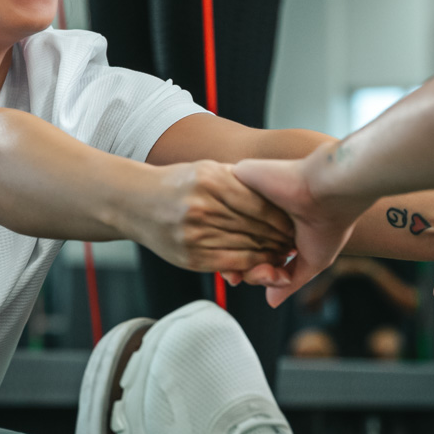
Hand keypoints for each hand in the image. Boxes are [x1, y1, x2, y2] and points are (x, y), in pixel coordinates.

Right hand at [132, 160, 295, 273]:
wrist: (136, 203)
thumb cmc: (177, 183)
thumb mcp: (205, 169)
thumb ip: (237, 178)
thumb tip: (274, 191)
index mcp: (210, 182)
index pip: (258, 204)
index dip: (281, 217)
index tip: (296, 220)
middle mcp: (202, 208)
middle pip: (254, 228)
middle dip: (280, 236)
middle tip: (297, 240)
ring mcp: (194, 235)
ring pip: (245, 248)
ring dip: (270, 252)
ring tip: (284, 251)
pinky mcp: (190, 257)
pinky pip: (230, 264)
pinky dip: (252, 265)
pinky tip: (263, 262)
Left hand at [231, 156, 368, 305]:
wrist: (329, 190)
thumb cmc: (328, 225)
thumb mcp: (313, 261)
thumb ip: (289, 280)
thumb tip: (271, 302)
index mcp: (279, 227)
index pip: (251, 253)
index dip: (249, 270)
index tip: (254, 278)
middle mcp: (263, 211)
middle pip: (236, 243)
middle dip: (242, 264)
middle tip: (259, 272)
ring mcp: (251, 196)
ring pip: (225, 226)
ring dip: (232, 247)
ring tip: (251, 258)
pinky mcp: (240, 179)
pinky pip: (218, 202)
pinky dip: (223, 221)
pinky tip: (236, 234)